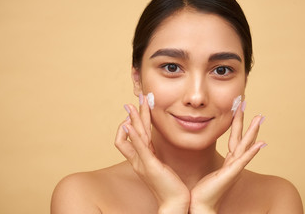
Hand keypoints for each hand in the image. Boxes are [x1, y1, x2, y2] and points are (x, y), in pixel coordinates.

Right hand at [115, 95, 189, 213]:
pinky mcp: (150, 166)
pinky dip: (133, 135)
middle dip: (133, 116)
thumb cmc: (170, 185)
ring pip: (133, 137)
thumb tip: (152, 144)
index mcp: (141, 158)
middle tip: (133, 101)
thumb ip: (153, 155)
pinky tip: (129, 124)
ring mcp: (142, 163)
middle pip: (129, 133)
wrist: (175, 202)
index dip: (133, 123)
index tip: (138, 111)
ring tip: (132, 106)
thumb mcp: (160, 166)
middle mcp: (138, 159)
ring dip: (133, 120)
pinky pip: (139, 147)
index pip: (130, 137)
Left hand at [189, 101, 265, 213]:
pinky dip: (252, 152)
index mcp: (229, 161)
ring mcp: (234, 168)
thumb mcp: (209, 171)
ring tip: (258, 118)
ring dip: (252, 132)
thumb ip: (211, 162)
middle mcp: (234, 163)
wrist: (201, 205)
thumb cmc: (204, 190)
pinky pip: (243, 161)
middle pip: (241, 138)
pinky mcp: (231, 174)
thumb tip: (203, 150)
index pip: (234, 139)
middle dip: (245, 122)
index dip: (236, 124)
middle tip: (248, 105)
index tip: (237, 109)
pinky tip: (261, 144)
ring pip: (245, 146)